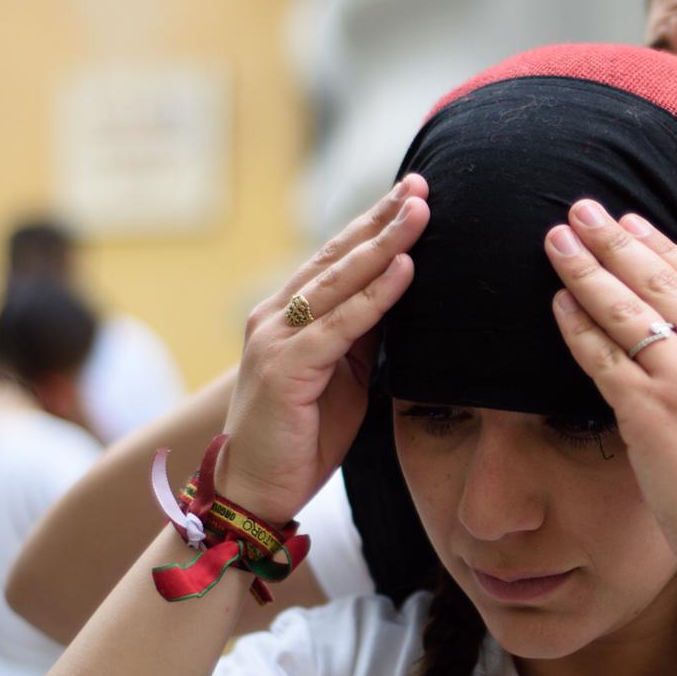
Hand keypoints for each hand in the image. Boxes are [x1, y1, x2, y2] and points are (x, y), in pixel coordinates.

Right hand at [215, 176, 429, 521]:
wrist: (255, 490)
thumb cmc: (302, 435)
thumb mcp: (344, 375)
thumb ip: (364, 334)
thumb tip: (403, 293)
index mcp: (288, 314)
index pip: (337, 257)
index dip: (373, 224)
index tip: (411, 193)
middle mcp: (276, 316)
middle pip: (338, 256)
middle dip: (382, 218)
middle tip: (421, 185)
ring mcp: (276, 339)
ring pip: (340, 281)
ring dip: (385, 244)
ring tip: (420, 212)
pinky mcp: (286, 368)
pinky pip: (340, 325)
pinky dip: (376, 296)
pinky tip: (404, 269)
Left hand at [545, 200, 676, 563]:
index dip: (659, 245)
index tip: (629, 221)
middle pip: (659, 279)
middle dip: (613, 240)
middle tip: (579, 211)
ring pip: (625, 308)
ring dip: (585, 269)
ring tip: (556, 241)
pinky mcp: (650, 409)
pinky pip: (602, 355)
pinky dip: (576, 326)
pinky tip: (556, 305)